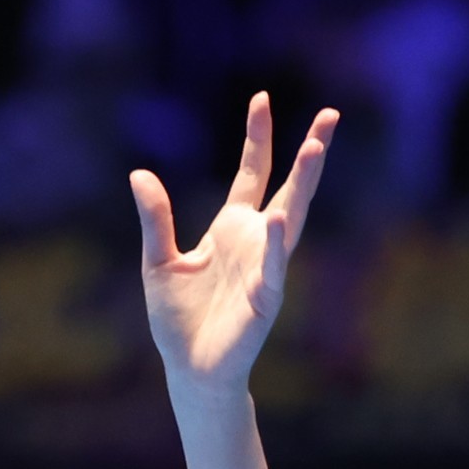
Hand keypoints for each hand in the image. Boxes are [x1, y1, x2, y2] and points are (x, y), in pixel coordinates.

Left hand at [131, 93, 337, 406]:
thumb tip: (138, 173)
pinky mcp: (264, 300)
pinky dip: (274, 244)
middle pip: (287, 188)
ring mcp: (265, 268)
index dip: (258, 138)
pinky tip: (277, 218)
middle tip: (330, 114)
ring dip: (304, 186)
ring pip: (290, 220)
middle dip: (309, 152)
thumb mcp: (158, 261)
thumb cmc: (179, 319)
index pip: (252, 173)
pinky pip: (273, 268)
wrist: (190, 370)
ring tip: (316, 148)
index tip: (262, 98)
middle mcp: (255, 242)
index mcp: (231, 228)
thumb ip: (155, 218)